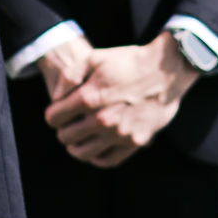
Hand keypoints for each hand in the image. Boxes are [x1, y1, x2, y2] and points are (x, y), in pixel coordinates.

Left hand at [44, 34, 199, 168]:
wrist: (166, 70)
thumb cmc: (129, 61)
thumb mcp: (95, 57)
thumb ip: (70, 76)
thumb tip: (57, 97)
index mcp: (89, 98)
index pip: (55, 117)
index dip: (52, 115)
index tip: (56, 113)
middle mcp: (102, 120)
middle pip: (66, 137)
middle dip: (62, 130)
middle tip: (66, 125)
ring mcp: (119, 134)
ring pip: (83, 153)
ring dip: (75, 147)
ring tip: (76, 140)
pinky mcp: (135, 142)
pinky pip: (108, 160)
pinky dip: (96, 158)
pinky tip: (94, 148)